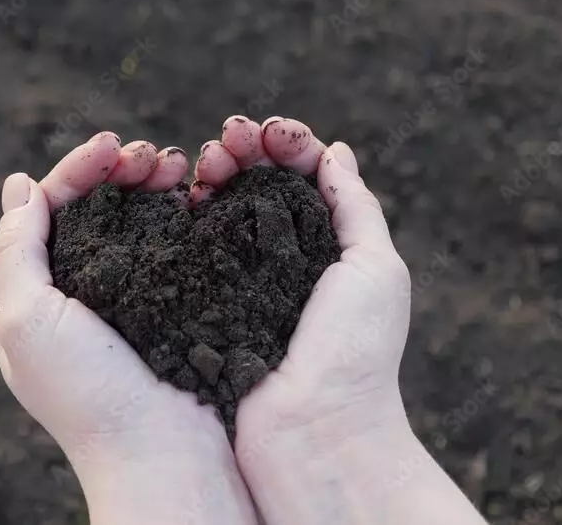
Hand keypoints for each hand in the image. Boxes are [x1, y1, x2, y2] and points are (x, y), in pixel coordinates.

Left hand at [0, 132, 256, 524]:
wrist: (163, 454)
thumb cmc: (86, 394)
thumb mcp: (26, 320)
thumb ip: (16, 251)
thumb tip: (18, 186)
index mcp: (40, 294)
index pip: (51, 211)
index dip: (77, 171)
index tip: (112, 147)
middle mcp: (84, 294)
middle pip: (98, 211)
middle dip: (122, 172)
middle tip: (155, 155)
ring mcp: (134, 301)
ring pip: (140, 223)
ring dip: (156, 187)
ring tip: (182, 168)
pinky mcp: (176, 308)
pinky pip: (178, 249)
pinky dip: (186, 217)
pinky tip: (201, 198)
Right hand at [194, 116, 486, 524]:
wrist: (312, 431)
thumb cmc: (356, 351)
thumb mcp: (376, 269)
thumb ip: (357, 206)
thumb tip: (336, 150)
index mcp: (328, 246)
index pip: (305, 177)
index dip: (287, 145)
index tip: (269, 130)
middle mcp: (283, 257)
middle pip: (259, 185)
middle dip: (244, 151)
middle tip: (229, 137)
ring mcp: (241, 278)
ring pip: (223, 208)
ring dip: (215, 173)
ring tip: (205, 161)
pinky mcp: (207, 300)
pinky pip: (193, 246)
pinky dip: (189, 213)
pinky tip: (186, 194)